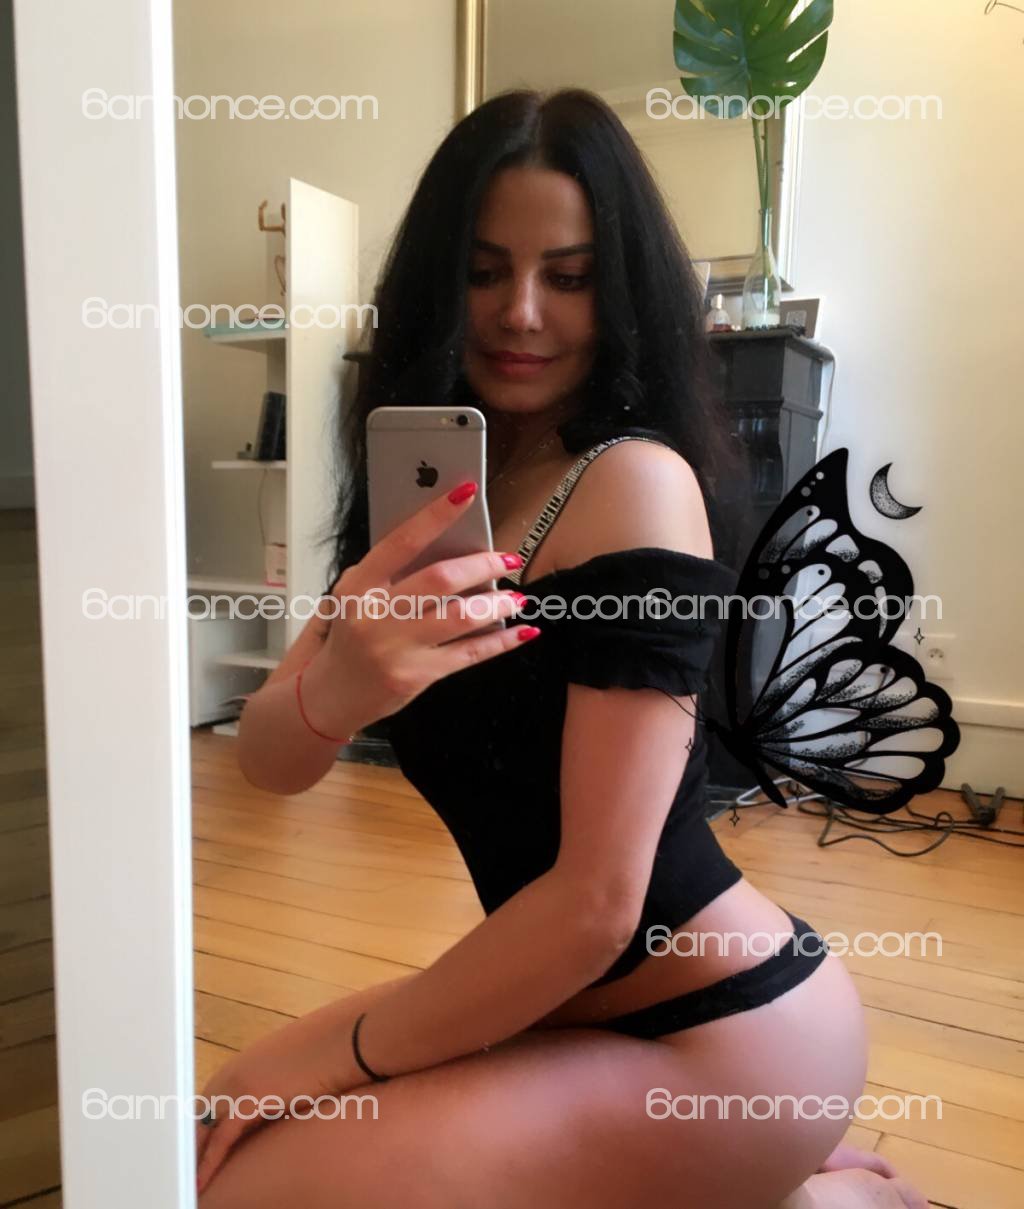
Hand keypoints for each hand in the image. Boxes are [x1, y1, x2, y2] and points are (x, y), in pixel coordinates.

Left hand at [195, 996, 368, 1196]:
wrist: (345, 1041)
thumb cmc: (326, 1057)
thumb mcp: (290, 1076)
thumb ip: (270, 1094)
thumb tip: (270, 1114)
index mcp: (238, 1068)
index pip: (205, 1107)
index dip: (195, 1134)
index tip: (185, 1157)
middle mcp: (230, 1074)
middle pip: (195, 1118)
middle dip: (184, 1147)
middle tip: (175, 1172)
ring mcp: (236, 1084)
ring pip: (200, 1130)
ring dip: (189, 1158)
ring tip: (182, 1182)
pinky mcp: (247, 1099)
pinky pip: (220, 1140)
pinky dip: (207, 1164)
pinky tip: (199, 1184)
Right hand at [300, 480, 539, 735]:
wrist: (331, 694)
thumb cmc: (349, 636)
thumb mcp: (355, 596)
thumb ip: (389, 572)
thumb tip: (446, 542)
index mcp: (360, 586)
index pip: (402, 542)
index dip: (436, 515)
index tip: (466, 492)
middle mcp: (377, 615)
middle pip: (440, 579)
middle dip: (482, 565)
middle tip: (507, 560)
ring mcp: (397, 648)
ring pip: (461, 617)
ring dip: (497, 604)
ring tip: (516, 596)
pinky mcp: (417, 675)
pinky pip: (469, 654)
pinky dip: (500, 641)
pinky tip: (521, 632)